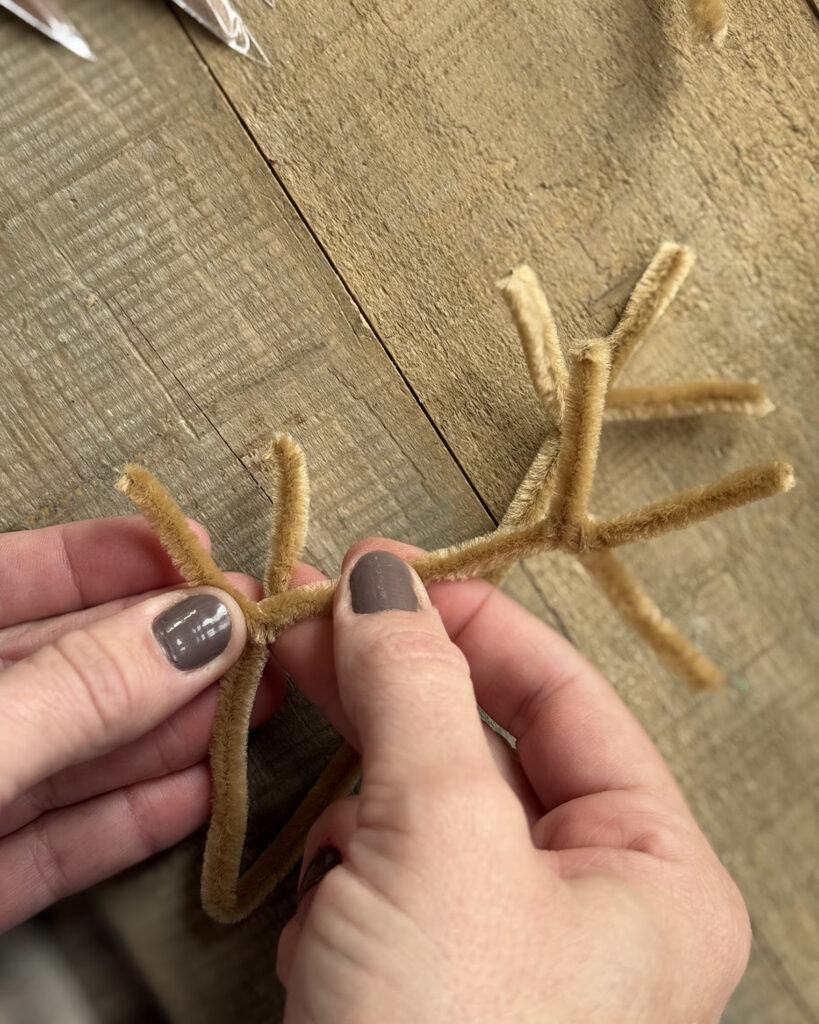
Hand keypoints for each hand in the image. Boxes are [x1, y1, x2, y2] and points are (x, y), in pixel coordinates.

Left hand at [0, 515, 272, 932]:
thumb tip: (197, 628)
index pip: (10, 579)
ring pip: (72, 756)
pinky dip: (128, 821)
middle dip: (162, 649)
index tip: (193, 547)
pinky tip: (198, 794)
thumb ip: (79, 690)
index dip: (104, 556)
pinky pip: (55, 844)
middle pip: (61, 668)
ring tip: (257, 705)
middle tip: (253, 636)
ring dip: (167, 733)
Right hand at [275, 541, 750, 1023]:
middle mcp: (590, 903)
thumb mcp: (441, 836)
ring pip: (425, 803)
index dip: (472, 622)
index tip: (385, 571)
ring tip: (303, 732)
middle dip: (398, 682)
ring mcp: (502, 942)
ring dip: (360, 775)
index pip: (564, 695)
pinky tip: (317, 893)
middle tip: (319, 620)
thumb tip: (385, 580)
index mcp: (652, 871)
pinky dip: (341, 860)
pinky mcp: (427, 976)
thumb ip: (415, 691)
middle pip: (488, 741)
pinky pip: (384, 872)